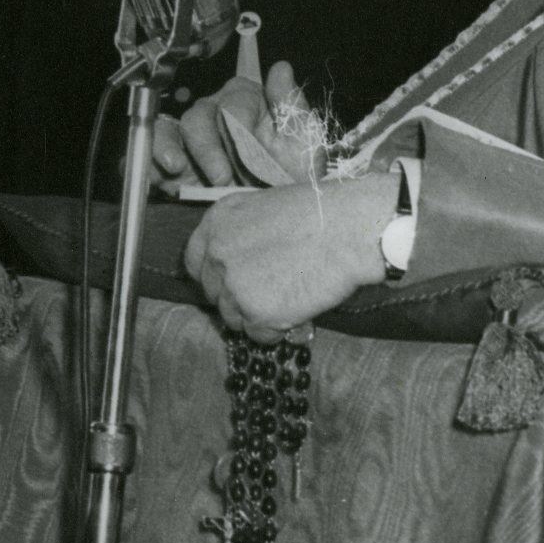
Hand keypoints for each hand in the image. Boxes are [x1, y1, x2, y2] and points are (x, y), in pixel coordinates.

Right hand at [153, 59, 315, 192]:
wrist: (274, 213)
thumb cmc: (291, 176)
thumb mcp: (303, 142)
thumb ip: (291, 106)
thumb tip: (281, 69)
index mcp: (244, 100)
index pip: (233, 104)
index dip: (240, 129)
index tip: (251, 153)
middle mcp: (213, 113)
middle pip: (198, 117)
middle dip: (208, 148)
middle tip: (222, 178)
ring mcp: (189, 140)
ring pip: (167, 131)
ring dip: (168, 148)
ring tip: (176, 167)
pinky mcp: (171, 164)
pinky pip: (149, 157)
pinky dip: (148, 166)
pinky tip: (159, 180)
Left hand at [184, 171, 399, 337]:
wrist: (348, 230)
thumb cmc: (320, 214)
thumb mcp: (265, 208)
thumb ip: (242, 234)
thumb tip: (239, 264)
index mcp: (217, 222)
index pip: (194, 262)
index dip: (214, 276)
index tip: (232, 283)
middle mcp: (217, 253)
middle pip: (213, 294)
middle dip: (237, 299)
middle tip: (269, 294)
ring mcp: (234, 284)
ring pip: (233, 318)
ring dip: (258, 316)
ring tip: (289, 299)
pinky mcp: (255, 312)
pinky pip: (258, 334)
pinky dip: (277, 330)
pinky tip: (297, 311)